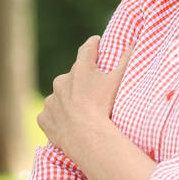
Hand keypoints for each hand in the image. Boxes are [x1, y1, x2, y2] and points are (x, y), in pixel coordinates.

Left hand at [36, 36, 131, 158]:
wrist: (86, 137)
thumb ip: (127, 60)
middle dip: (80, 82)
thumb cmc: (104, 107)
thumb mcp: (118, 81)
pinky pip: (50, 116)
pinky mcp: (44, 118)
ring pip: (59, 97)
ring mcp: (51, 100)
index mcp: (80, 69)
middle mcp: (61, 81)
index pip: (87, 49)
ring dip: (67, 102)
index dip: (93, 45)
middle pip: (72, 77)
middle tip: (92, 93)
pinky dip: (57, 119)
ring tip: (79, 114)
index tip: (96, 41)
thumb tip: (134, 42)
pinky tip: (67, 125)